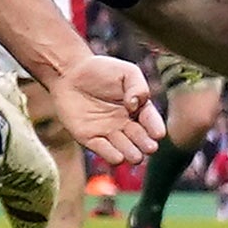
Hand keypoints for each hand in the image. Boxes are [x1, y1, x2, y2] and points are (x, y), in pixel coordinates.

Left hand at [36, 52, 161, 165]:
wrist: (69, 72)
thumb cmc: (100, 70)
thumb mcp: (126, 72)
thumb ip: (137, 86)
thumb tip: (135, 105)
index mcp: (138, 108)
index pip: (150, 121)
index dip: (155, 128)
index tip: (158, 134)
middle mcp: (125, 123)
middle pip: (139, 139)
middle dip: (145, 144)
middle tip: (150, 148)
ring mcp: (108, 132)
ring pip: (124, 149)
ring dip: (130, 154)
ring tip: (135, 156)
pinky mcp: (89, 137)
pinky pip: (103, 150)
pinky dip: (111, 155)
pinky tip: (118, 157)